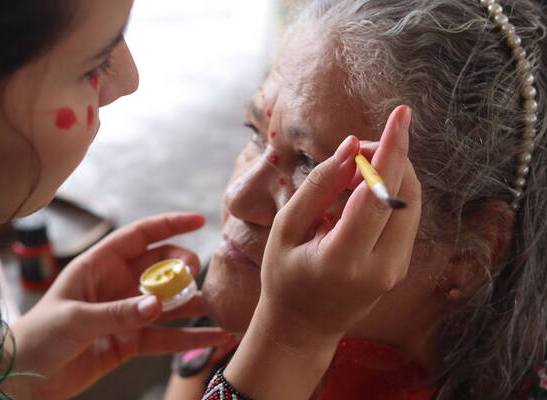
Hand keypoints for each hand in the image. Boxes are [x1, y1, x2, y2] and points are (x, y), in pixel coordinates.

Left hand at [5, 213, 228, 398]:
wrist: (23, 378)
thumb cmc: (37, 337)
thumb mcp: (74, 318)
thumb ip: (117, 312)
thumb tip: (157, 305)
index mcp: (99, 265)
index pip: (140, 236)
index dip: (169, 225)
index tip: (199, 221)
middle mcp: (118, 285)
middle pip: (161, 267)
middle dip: (183, 268)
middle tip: (192, 277)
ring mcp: (128, 313)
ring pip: (169, 302)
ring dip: (194, 303)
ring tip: (220, 305)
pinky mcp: (132, 341)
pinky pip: (166, 336)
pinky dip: (190, 337)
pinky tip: (215, 336)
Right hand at [259, 105, 419, 341]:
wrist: (302, 328)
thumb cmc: (284, 277)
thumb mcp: (286, 230)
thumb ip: (318, 187)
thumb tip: (350, 147)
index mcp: (345, 258)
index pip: (379, 194)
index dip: (392, 148)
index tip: (402, 113)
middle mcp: (381, 266)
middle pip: (403, 193)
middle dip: (388, 156)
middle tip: (355, 147)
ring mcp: (396, 269)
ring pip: (410, 203)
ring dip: (390, 172)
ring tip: (354, 170)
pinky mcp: (400, 267)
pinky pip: (404, 216)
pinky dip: (389, 192)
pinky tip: (362, 190)